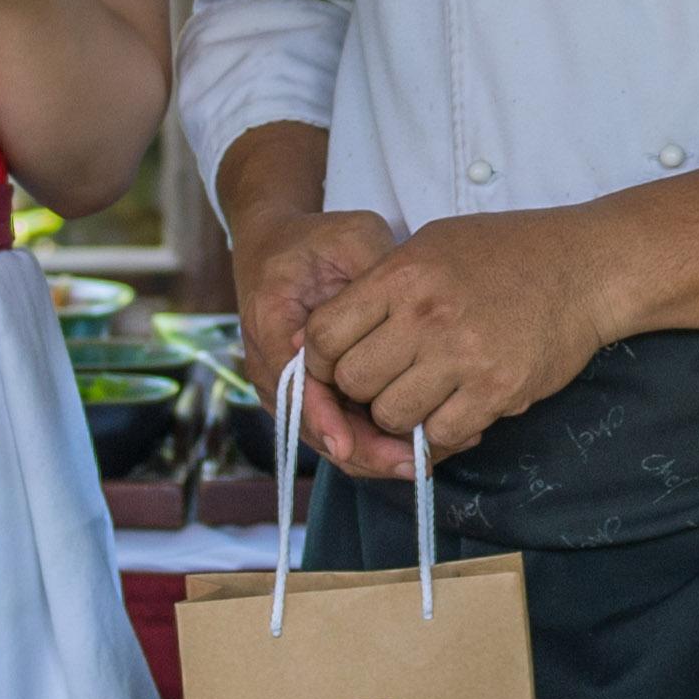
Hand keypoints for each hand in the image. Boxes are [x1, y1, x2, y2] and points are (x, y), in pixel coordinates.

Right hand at [236, 199, 404, 477]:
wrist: (276, 246)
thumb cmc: (316, 240)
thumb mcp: (350, 236)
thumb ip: (374, 269)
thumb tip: (410, 307)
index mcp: (271, 323)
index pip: (294, 386)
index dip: (326, 420)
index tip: (355, 445)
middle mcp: (270, 366)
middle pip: (313, 427)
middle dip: (364, 453)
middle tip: (418, 462)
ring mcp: (286, 386)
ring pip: (329, 437)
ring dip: (374, 454)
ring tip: (429, 456)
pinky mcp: (307, 393)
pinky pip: (339, 427)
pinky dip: (374, 440)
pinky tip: (417, 443)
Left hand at [301, 208, 621, 469]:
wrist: (586, 268)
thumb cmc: (508, 252)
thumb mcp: (433, 244)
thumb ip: (382, 285)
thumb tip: (332, 330)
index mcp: (401, 276)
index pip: (322, 335)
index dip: (320, 359)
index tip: (339, 364)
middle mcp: (425, 316)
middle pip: (352, 381)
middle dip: (360, 391)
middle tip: (386, 382)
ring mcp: (462, 356)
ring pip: (391, 415)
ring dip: (401, 414)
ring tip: (425, 395)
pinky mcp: (497, 389)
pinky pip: (441, 433)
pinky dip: (442, 429)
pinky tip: (459, 406)